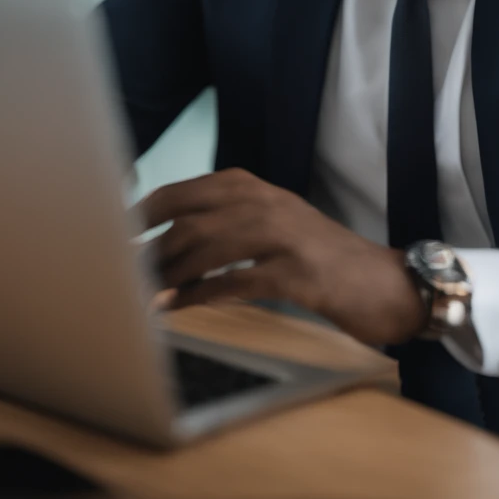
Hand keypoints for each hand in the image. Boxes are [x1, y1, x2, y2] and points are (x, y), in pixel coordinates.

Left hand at [138, 168, 427, 347]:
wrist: (385, 283)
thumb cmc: (320, 260)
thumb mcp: (272, 227)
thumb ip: (225, 224)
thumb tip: (163, 244)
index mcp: (255, 188)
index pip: (184, 191)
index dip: (143, 213)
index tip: (112, 234)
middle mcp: (267, 203)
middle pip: (188, 220)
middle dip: (149, 251)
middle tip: (122, 276)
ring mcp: (284, 236)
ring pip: (207, 247)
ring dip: (168, 275)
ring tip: (142, 296)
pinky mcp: (297, 274)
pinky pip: (235, 281)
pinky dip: (199, 296)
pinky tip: (176, 309)